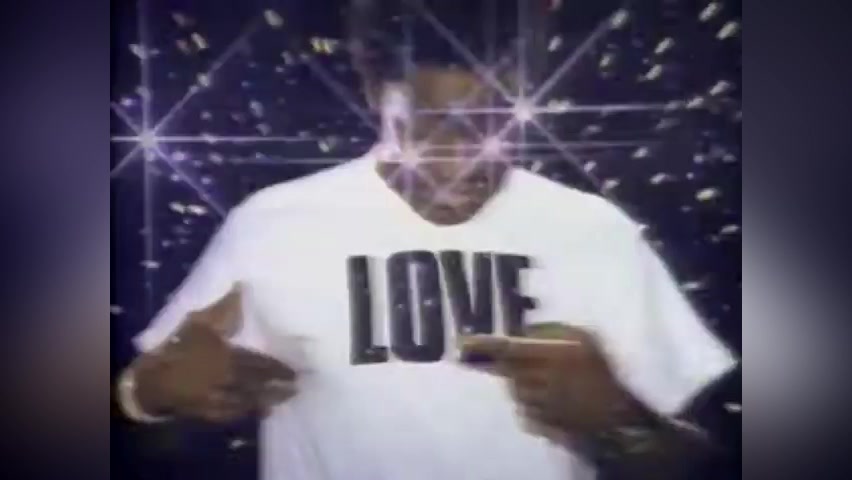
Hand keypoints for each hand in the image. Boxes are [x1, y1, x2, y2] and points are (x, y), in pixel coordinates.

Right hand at [133, 285, 296, 422]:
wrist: (153, 381)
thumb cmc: (178, 348)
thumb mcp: (199, 323)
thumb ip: (224, 307)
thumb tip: (242, 285)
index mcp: (228, 358)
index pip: (260, 365)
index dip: (279, 369)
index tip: (296, 370)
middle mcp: (229, 381)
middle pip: (259, 385)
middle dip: (279, 387)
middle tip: (298, 387)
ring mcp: (221, 400)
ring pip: (251, 401)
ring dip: (270, 400)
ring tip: (288, 397)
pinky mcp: (211, 413)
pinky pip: (237, 414)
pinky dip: (252, 412)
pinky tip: (263, 411)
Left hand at [459, 323, 635, 440]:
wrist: (615, 418)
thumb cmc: (601, 373)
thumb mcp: (585, 338)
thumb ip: (553, 330)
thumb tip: (525, 329)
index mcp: (551, 357)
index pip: (507, 349)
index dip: (483, 345)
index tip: (461, 342)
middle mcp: (538, 382)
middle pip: (507, 370)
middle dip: (509, 365)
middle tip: (528, 363)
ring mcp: (535, 406)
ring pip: (513, 389)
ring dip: (522, 383)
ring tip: (548, 382)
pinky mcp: (536, 424)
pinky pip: (522, 409)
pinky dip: (530, 402)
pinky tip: (551, 400)